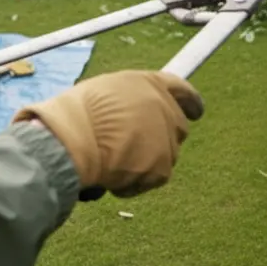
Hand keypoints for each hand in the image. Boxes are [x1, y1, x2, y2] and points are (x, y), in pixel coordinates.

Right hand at [13, 70, 203, 197]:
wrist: (70, 140)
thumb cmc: (75, 114)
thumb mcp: (103, 92)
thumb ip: (127, 101)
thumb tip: (131, 115)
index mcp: (150, 83)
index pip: (182, 90)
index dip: (190, 102)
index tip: (196, 111)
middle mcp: (165, 108)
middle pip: (178, 126)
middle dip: (161, 136)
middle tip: (134, 146)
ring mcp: (166, 139)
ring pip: (164, 154)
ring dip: (144, 160)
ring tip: (110, 160)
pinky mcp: (162, 168)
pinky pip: (152, 178)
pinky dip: (134, 182)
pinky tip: (110, 176)